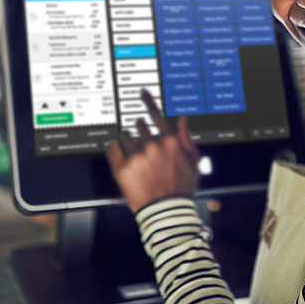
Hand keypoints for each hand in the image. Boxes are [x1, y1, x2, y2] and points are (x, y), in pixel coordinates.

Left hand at [105, 89, 201, 212]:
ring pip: (125, 136)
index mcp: (169, 140)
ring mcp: (135, 156)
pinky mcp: (121, 168)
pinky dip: (115, 149)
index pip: (155, 113)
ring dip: (128, 142)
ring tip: (135, 158)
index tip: (141, 92)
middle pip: (139, 125)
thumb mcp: (193, 161)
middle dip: (140, 132)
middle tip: (143, 147)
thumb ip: (186, 137)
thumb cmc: (182, 187)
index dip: (147, 100)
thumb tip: (183, 120)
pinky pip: (112, 147)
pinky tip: (120, 157)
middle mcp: (151, 144)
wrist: (167, 211)